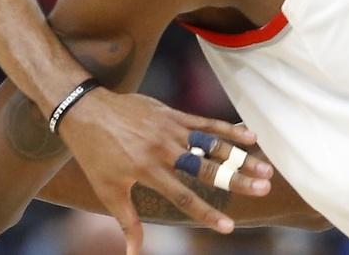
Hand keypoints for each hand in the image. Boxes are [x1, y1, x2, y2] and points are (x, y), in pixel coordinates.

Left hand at [56, 88, 273, 254]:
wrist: (82, 109)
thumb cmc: (94, 153)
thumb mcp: (108, 189)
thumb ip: (127, 221)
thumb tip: (133, 254)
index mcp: (147, 170)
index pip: (183, 196)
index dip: (206, 212)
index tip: (229, 227)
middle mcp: (161, 149)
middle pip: (204, 168)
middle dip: (235, 179)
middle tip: (263, 188)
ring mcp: (168, 129)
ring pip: (210, 144)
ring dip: (239, 155)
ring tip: (266, 168)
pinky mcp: (170, 113)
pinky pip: (202, 122)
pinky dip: (226, 128)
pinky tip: (250, 136)